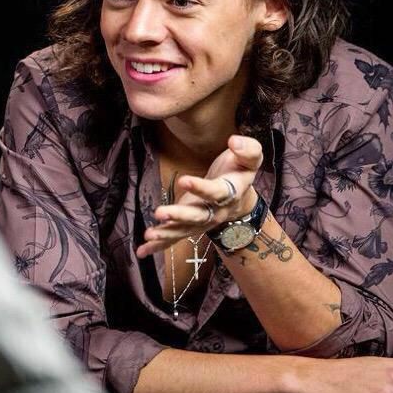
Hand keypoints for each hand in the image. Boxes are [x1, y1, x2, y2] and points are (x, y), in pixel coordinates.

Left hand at [136, 135, 262, 257]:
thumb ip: (248, 149)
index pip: (215, 192)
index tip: (184, 180)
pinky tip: (142, 251)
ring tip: (149, 234)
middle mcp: (215, 212)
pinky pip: (175, 238)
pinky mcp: (189, 226)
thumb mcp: (251, 159)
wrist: (240, 198)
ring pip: (184, 230)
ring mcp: (201, 221)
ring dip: (166, 233)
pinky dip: (158, 245)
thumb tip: (234, 141)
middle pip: (198, 216)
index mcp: (230, 193)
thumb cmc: (240, 173)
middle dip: (179, 215)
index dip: (200, 187)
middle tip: (161, 213)